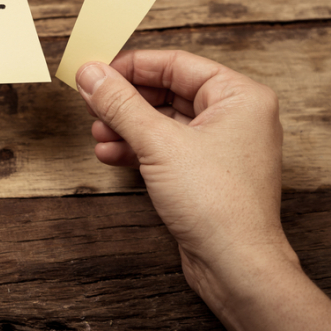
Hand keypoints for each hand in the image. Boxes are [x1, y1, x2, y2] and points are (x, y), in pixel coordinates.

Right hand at [75, 50, 330, 330]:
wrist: (235, 266)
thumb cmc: (217, 204)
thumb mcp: (157, 143)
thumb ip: (120, 103)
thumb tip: (91, 73)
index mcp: (239, 96)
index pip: (176, 64)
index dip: (131, 66)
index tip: (96, 72)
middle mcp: (235, 117)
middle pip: (167, 91)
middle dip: (125, 101)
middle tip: (91, 103)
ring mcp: (221, 146)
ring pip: (163, 121)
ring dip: (126, 126)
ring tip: (98, 133)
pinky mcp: (206, 173)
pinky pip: (166, 147)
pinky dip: (138, 148)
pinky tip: (111, 154)